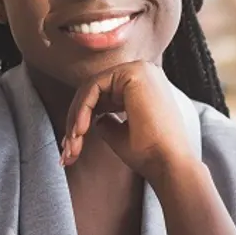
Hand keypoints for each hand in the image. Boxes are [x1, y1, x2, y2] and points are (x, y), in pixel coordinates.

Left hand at [60, 61, 194, 180]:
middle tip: (67, 151)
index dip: (82, 119)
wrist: (168, 164)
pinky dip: (81, 110)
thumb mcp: (120, 134)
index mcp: (144, 86)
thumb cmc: (149, 155)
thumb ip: (106, 120)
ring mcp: (140, 69)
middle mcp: (144, 73)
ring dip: (75, 118)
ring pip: (90, 88)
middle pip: (93, 90)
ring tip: (73, 146)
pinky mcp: (133, 72)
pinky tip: (80, 131)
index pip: (102, 95)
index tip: (72, 148)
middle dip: (74, 120)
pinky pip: (93, 87)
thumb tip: (94, 118)